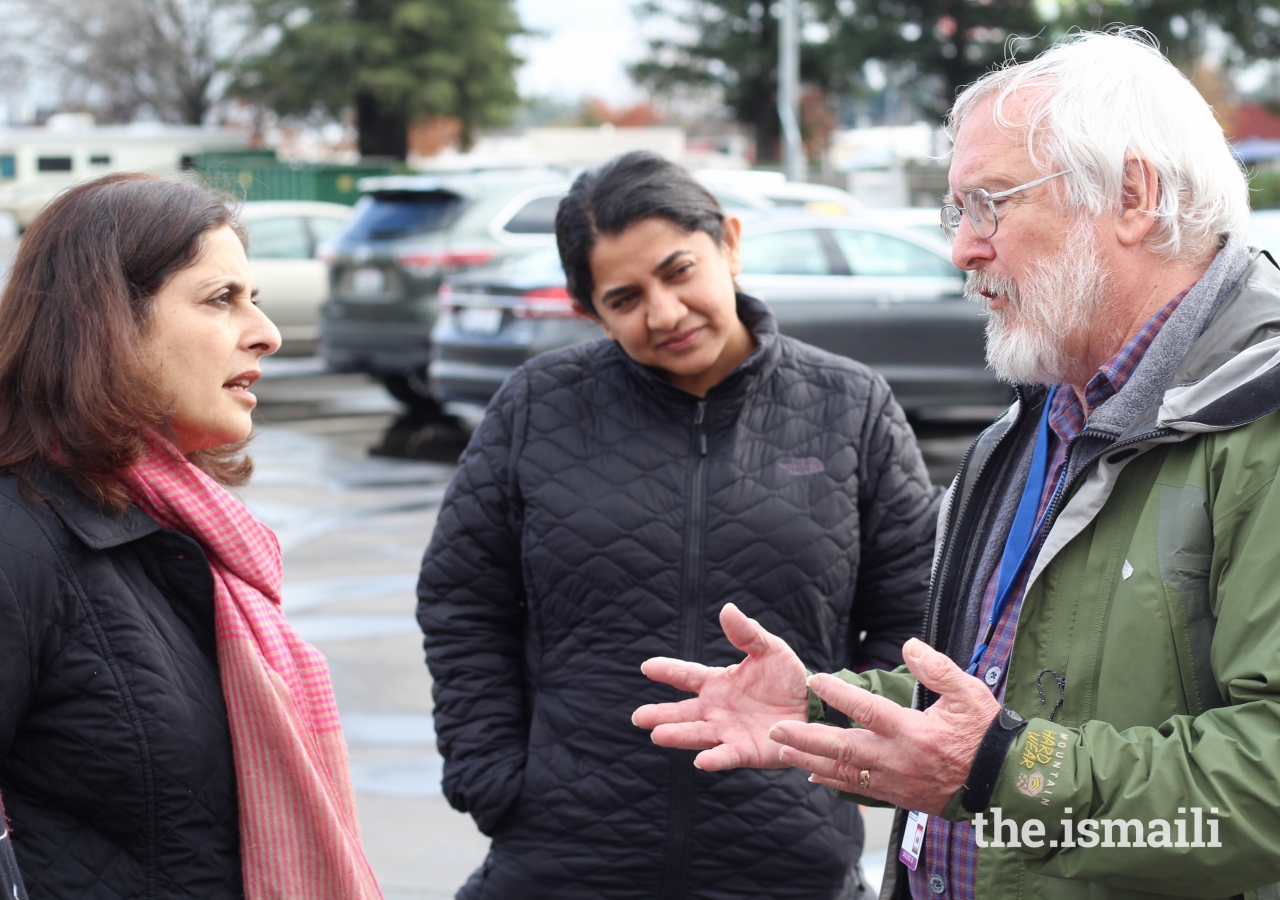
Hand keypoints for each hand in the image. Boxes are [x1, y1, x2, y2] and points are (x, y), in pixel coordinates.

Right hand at [632, 603, 807, 770]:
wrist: (814, 707)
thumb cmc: (788, 678)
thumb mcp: (770, 650)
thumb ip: (747, 633)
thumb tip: (727, 609)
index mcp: (717, 683)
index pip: (686, 676)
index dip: (667, 670)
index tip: (647, 666)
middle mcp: (716, 709)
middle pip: (683, 712)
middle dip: (660, 714)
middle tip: (638, 717)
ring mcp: (728, 732)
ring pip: (698, 734)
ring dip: (678, 735)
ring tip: (657, 735)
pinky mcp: (745, 752)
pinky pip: (727, 755)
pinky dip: (714, 759)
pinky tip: (700, 762)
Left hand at [768, 638, 999, 814]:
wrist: (1002, 784)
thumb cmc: (987, 735)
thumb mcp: (970, 694)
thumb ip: (938, 669)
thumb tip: (908, 645)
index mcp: (913, 732)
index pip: (867, 710)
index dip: (838, 693)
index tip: (813, 679)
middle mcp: (898, 759)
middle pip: (842, 748)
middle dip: (805, 739)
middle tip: (775, 730)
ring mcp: (895, 782)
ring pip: (844, 773)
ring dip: (810, 761)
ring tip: (782, 751)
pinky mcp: (898, 796)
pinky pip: (858, 789)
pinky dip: (833, 782)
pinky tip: (813, 776)